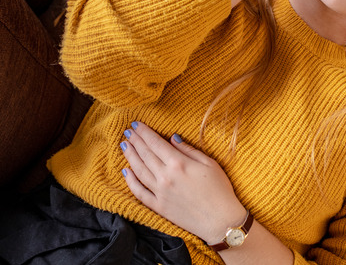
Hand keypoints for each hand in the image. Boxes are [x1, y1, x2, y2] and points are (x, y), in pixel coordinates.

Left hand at [120, 122, 245, 244]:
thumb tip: (172, 138)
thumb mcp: (210, 163)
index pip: (156, 143)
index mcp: (179, 163)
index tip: (136, 124)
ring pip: (139, 170)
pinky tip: (125, 172)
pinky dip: (130, 181)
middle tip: (128, 131)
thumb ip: (189, 150)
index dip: (144, 132)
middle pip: (145, 154)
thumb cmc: (220, 190)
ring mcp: (160, 192)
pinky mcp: (159, 206)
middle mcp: (166, 177)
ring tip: (124, 145)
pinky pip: (139, 192)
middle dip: (135, 140)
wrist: (220, 221)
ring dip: (130, 156)